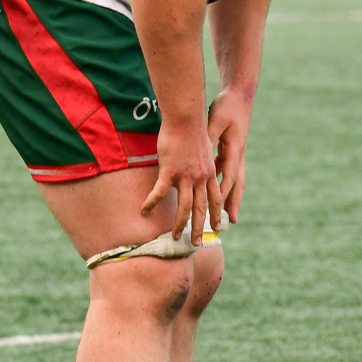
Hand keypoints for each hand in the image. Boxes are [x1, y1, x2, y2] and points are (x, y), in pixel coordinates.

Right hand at [142, 117, 223, 242]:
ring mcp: (186, 176)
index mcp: (210, 172)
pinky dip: (152, 203)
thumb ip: (201, 164)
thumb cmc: (192, 129)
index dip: (216, 214)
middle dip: (200, 228)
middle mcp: (201, 178)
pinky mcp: (170, 171)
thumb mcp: (203, 149)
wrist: (186, 118)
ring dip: (179, 224)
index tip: (217, 228)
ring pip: (185, 207)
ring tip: (174, 237)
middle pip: (202, 209)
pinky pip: (160, 192)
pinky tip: (144, 211)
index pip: (216, 199)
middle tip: (197, 243)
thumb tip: (196, 170)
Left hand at [207, 85, 253, 222]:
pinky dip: (225, 185)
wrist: (239, 96)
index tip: (220, 209)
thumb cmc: (227, 107)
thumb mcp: (216, 120)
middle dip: (233, 203)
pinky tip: (218, 194)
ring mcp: (237, 154)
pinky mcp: (233, 151)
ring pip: (235, 181)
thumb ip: (208, 138)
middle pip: (237, 184)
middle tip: (231, 222)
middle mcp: (238, 155)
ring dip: (230, 198)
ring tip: (228, 216)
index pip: (230, 175)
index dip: (225, 193)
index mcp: (235, 149)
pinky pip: (229, 173)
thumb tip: (201, 155)